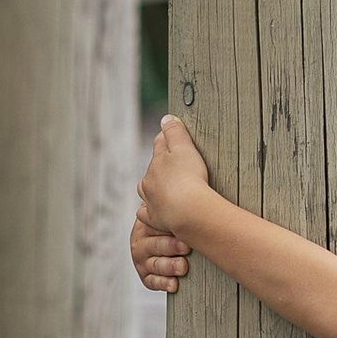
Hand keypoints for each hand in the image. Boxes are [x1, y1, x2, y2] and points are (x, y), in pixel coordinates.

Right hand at [131, 209, 189, 292]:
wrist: (166, 232)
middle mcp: (140, 240)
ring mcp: (142, 259)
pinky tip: (174, 284)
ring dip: (169, 266)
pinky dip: (162, 284)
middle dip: (171, 247)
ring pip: (154, 264)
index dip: (170, 230)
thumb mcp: (173, 208)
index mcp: (145, 222)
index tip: (185, 234)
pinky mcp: (145, 275)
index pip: (154, 226)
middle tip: (186, 248)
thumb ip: (176, 203)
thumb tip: (191, 181)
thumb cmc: (176, 217)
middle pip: (155, 245)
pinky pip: (151, 281)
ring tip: (182, 267)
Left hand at [137, 114, 210, 237]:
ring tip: (163, 188)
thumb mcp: (184, 147)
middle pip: (152, 168)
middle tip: (173, 166)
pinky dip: (150, 211)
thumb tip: (165, 118)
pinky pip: (147, 214)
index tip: (172, 137)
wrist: (188, 211)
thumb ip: (175, 132)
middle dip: (160, 166)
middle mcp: (149, 180)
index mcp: (157, 161)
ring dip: (153, 188)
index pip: (160, 145)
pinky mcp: (155, 219)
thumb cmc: (189, 177)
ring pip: (147, 190)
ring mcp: (150, 200)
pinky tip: (154, 211)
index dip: (167, 140)